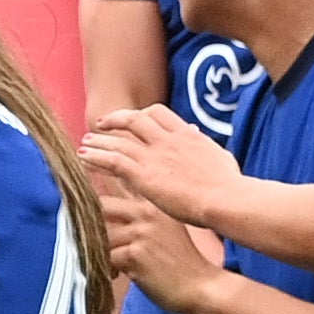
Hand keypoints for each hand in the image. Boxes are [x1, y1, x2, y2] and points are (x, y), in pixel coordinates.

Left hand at [82, 103, 235, 225]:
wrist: (226, 199)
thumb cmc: (230, 187)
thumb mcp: (220, 158)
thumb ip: (206, 148)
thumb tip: (203, 141)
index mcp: (187, 134)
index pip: (158, 114)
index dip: (141, 115)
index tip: (130, 119)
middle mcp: (168, 139)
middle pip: (135, 119)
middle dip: (116, 120)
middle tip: (101, 126)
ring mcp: (155, 156)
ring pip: (119, 141)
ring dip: (100, 141)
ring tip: (84, 144)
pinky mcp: (145, 176)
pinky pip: (113, 161)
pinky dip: (97, 157)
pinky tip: (84, 159)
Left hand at [97, 166, 223, 313]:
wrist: (202, 287)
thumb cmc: (181, 263)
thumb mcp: (166, 229)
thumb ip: (141, 217)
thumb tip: (107, 208)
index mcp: (153, 204)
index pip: (115, 193)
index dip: (98, 206)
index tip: (93, 220)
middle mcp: (147, 213)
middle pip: (101, 207)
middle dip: (91, 225)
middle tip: (93, 243)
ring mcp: (141, 232)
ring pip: (100, 236)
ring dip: (99, 251)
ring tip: (111, 265)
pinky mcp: (135, 254)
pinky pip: (105, 257)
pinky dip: (106, 268)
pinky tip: (117, 275)